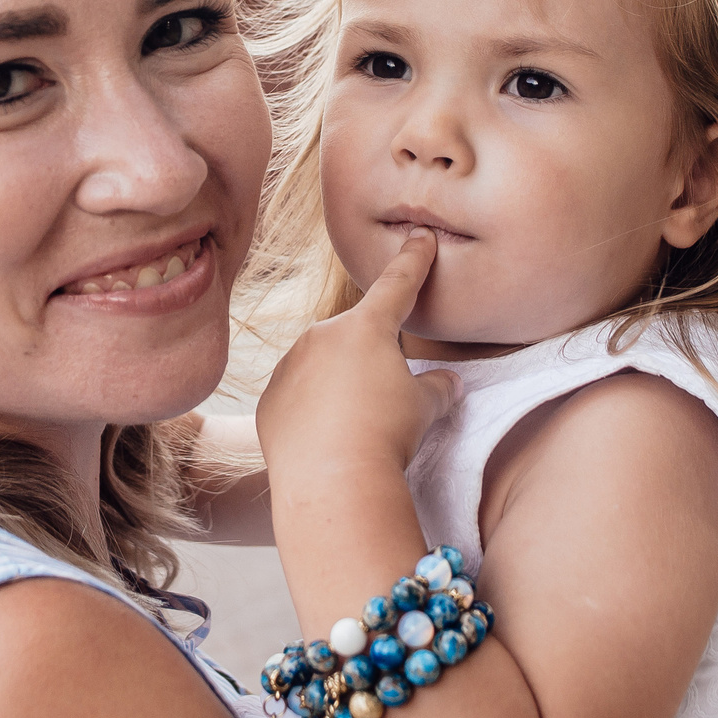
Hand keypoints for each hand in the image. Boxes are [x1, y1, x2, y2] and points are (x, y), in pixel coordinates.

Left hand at [257, 231, 460, 485]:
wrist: (331, 480)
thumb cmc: (386, 436)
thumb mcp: (424, 408)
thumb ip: (437, 387)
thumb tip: (448, 383)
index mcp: (368, 327)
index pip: (398, 284)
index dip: (414, 260)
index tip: (421, 236)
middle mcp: (322, 335)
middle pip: (355, 337)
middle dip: (370, 361)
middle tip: (384, 402)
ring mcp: (290, 365)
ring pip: (322, 366)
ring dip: (338, 387)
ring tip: (354, 428)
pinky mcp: (269, 398)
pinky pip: (296, 396)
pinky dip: (311, 411)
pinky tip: (325, 439)